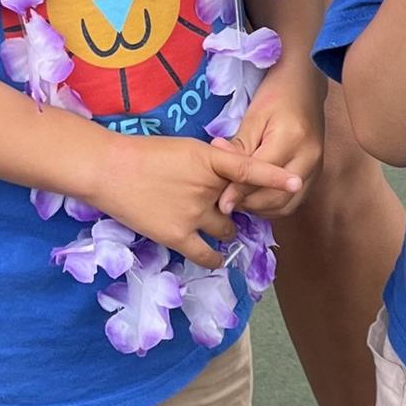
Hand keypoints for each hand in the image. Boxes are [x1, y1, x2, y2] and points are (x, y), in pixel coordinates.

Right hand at [90, 132, 301, 268]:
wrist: (109, 169)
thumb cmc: (144, 153)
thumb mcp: (184, 149)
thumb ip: (210, 165)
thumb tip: (229, 180)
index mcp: (208, 159)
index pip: (249, 168)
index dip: (274, 178)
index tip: (296, 183)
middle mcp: (206, 188)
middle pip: (239, 204)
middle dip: (238, 207)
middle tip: (228, 205)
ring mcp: (193, 214)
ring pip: (227, 229)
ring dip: (226, 228)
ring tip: (214, 222)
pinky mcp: (177, 236)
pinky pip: (207, 254)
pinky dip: (215, 256)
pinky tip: (216, 255)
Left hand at [218, 75, 322, 218]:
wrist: (305, 82)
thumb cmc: (277, 92)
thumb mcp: (253, 116)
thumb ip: (239, 147)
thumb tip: (221, 175)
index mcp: (292, 139)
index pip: (261, 174)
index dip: (238, 191)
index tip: (221, 204)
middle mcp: (309, 158)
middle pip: (277, 195)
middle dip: (249, 204)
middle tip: (227, 202)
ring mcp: (317, 168)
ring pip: (287, 204)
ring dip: (262, 208)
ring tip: (240, 200)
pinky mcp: (317, 173)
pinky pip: (295, 200)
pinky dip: (274, 204)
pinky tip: (257, 198)